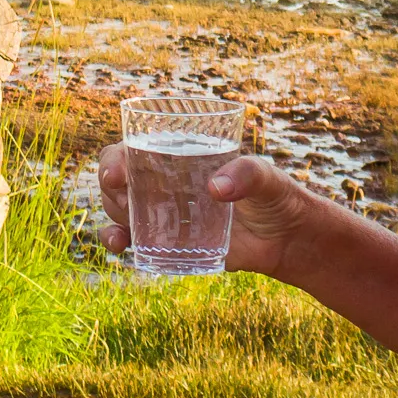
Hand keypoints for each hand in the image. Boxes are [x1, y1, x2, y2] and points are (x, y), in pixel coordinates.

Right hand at [96, 150, 337, 282]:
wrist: (286, 240)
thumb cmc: (276, 196)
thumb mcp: (266, 176)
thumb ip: (247, 174)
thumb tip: (215, 189)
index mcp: (179, 156)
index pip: (132, 149)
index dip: (114, 159)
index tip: (116, 173)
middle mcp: (163, 181)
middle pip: (118, 181)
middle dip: (111, 191)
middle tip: (125, 202)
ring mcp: (163, 213)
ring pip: (119, 209)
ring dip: (111, 217)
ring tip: (123, 230)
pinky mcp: (169, 242)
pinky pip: (132, 240)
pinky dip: (117, 242)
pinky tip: (120, 247)